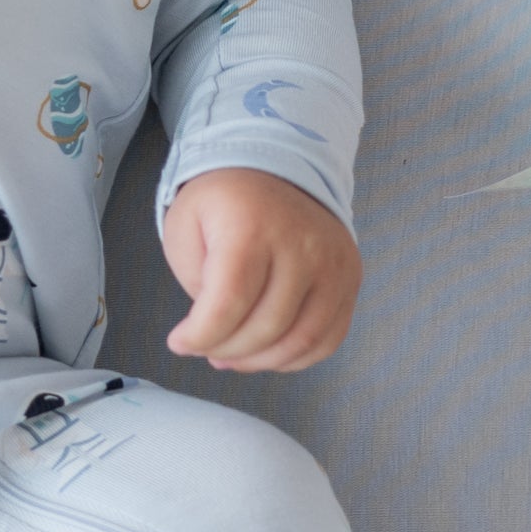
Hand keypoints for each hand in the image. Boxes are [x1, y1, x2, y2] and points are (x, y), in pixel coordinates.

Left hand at [159, 167, 358, 374]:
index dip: (201, 336)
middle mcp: (301, 244)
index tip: (180, 342)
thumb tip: (215, 336)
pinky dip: (295, 358)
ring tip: (232, 354)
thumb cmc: (224, 205)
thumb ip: (198, 285)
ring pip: (301, 341)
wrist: (275, 170)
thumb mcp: (185, 228)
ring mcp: (333, 263)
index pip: (229, 303)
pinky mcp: (350, 279)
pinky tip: (267, 351)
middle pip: (265, 328)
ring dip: (260, 361)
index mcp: (252, 227)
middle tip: (206, 348)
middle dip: (226, 350)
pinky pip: (328, 338)